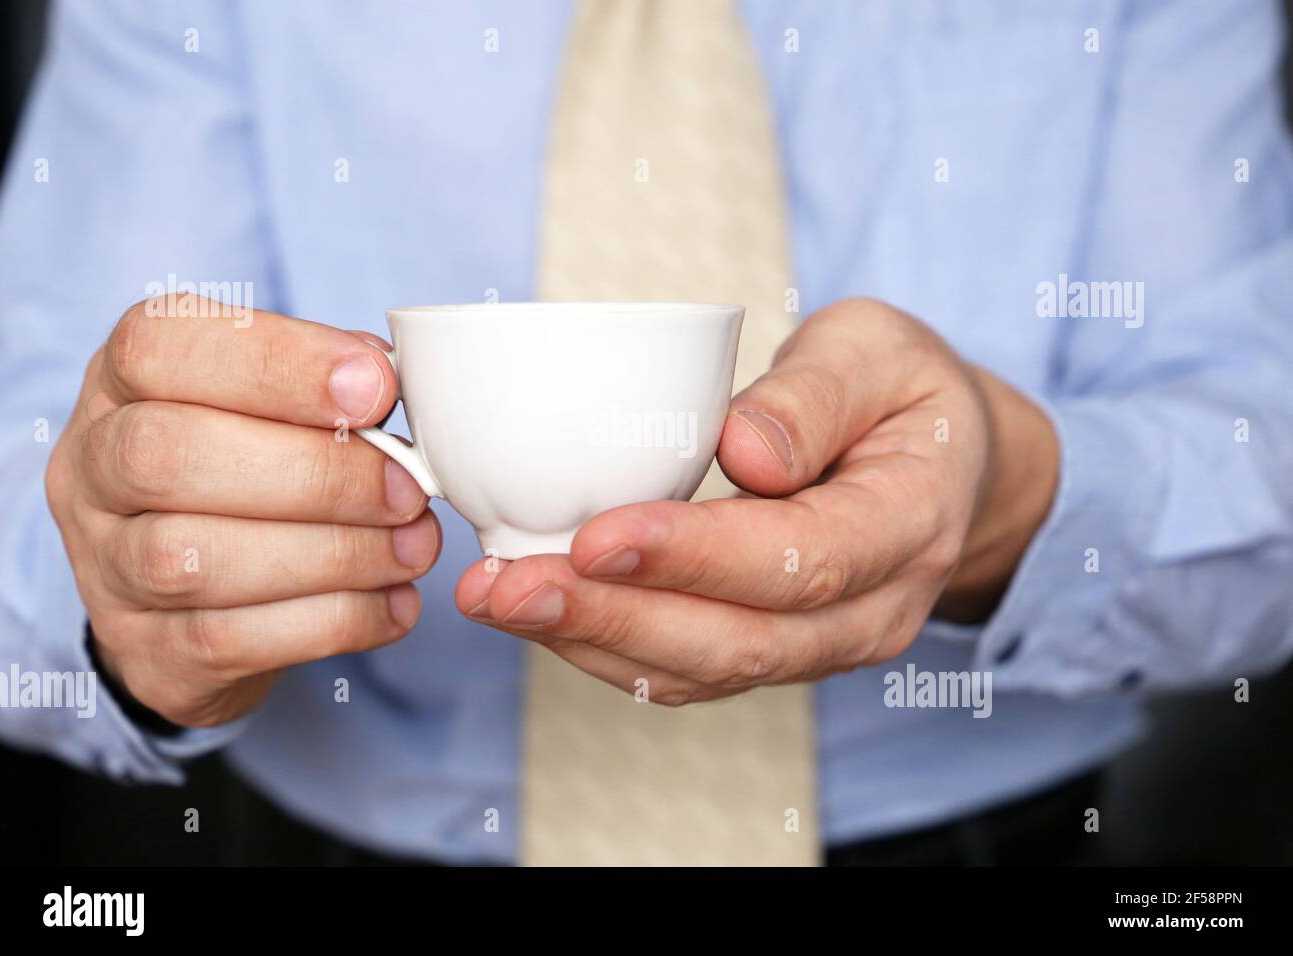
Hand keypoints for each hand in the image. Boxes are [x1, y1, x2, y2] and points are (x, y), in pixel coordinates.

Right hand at [46, 295, 438, 727]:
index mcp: (124, 380)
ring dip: (333, 554)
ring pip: (196, 561)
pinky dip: (333, 621)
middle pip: (170, 457)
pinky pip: (231, 642)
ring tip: (416, 546)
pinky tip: (394, 603)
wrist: (191, 593)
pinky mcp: (145, 653)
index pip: (161, 347)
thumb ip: (320, 380)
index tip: (377, 387)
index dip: (276, 363)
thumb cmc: (248, 464)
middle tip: (409, 489)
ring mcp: (105, 568)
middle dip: (315, 473)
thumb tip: (386, 377)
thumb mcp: (270, 400)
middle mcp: (93, 468)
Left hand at [455, 298, 1057, 703]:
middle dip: (613, 619)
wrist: (941, 463)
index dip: (696, 557)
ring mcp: (825, 644)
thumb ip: (816, 395)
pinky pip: (688, 671)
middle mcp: (874, 608)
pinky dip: (607, 646)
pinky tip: (538, 609)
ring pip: (703, 673)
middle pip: (739, 643)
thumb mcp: (878, 351)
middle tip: (506, 587)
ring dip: (592, 642)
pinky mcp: (775, 651)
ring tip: (495, 598)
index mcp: (911, 523)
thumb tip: (745, 451)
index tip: (595, 536)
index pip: (802, 560)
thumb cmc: (902, 392)